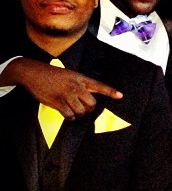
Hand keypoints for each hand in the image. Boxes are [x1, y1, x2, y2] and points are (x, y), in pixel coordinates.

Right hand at [4, 58, 121, 118]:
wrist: (33, 73)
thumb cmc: (52, 75)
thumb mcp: (70, 75)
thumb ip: (80, 85)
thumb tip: (89, 99)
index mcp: (80, 78)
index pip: (99, 85)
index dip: (110, 91)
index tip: (120, 96)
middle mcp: (75, 86)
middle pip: (92, 103)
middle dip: (89, 109)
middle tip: (83, 108)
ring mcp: (66, 94)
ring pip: (81, 111)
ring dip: (79, 114)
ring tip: (73, 110)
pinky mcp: (57, 102)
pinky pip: (70, 115)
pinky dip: (70, 118)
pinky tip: (68, 114)